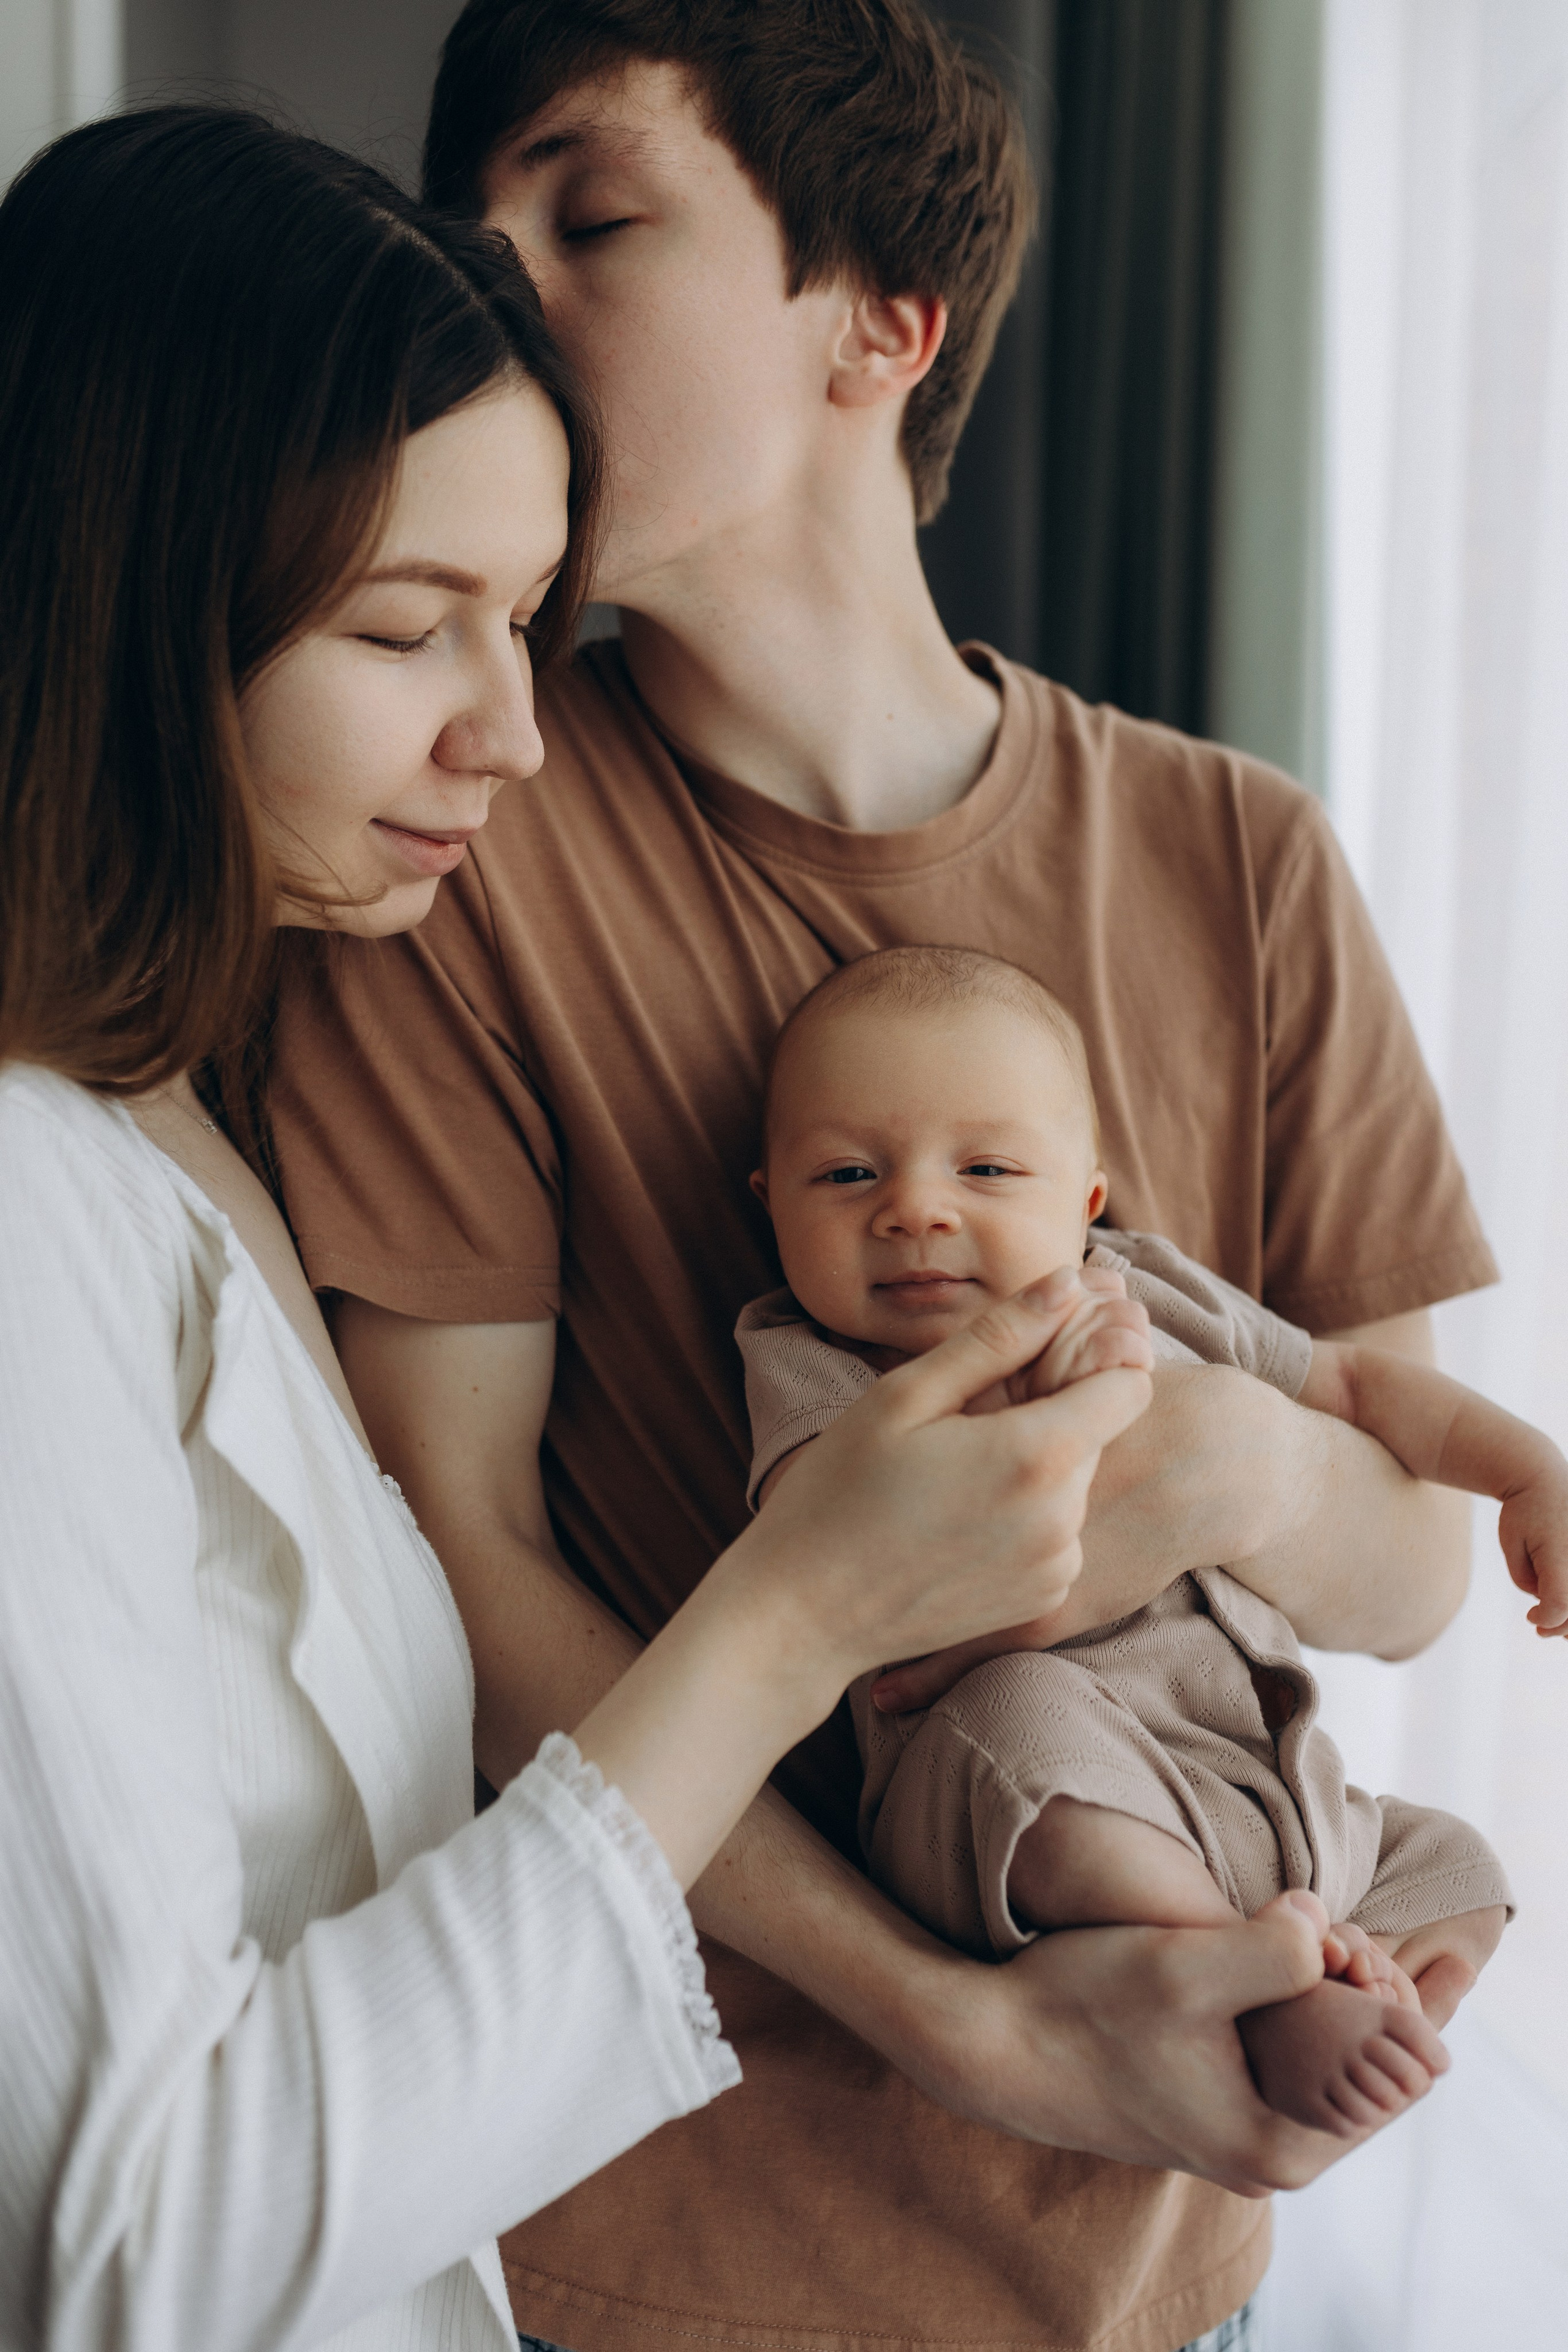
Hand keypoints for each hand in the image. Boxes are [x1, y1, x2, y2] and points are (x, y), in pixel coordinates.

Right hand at [867, 1272, 1154, 1713]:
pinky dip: (1026, 1515)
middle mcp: (1064, 1518)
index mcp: (1037, 1454)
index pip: (1127, 1381)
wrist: (804, 1614)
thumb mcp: (907, 1395)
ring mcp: (1056, 1566)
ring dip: (1036, 1464)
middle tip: (967, 1418)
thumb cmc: (839, 1492)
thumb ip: (999, 1336)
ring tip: (954, 1474)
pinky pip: (1058, 1533)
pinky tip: (959, 1518)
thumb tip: (1069, 1281)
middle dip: (1052, 1410)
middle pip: (1098, 1431)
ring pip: (1076, 1481)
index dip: (1091, 1356)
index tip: (1036, 1356)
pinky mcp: (1042, 1599)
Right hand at [898, 1892, 1394, 2193]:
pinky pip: (1282, 2059)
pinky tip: (1263, 1956)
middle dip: (1358, 1996)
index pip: (1395, 2076)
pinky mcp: (1206, 2109)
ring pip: (1321, 2060)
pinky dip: (1287, 2009)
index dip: (1385, 1999)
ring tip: (1294, 1935)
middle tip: (1321, 1929)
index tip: (1342, 1943)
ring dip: (1320, 1996)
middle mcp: (1267, 2160)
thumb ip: (1274, 1950)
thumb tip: (1324, 1921)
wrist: (989, 2044)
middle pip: (1362, 2071)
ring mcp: (1234, 2137)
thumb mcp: (1184, 1968)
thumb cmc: (1080, 2009)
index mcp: (1280, 2148)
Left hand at [1497, 1443, 1567, 1633]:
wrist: (1545, 1479)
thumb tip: (1547, 1603)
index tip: (1531, 1618)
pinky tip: (1564, 1611)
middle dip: (1562, 1626)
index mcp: (1560, 1553)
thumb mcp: (1513, 1543)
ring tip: (1559, 1624)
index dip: (1546, 1619)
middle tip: (1541, 1628)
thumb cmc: (1524, 1511)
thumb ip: (1527, 1578)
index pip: (1559, 1604)